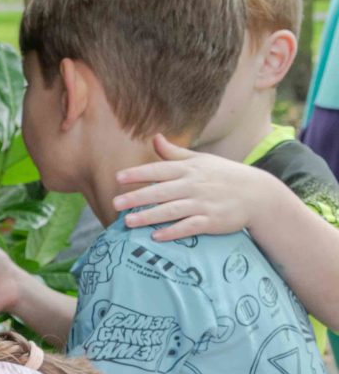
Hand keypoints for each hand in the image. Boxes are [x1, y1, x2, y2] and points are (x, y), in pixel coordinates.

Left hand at [113, 134, 280, 241]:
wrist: (258, 194)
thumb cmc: (224, 176)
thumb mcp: (201, 160)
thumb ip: (174, 153)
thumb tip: (155, 137)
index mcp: (190, 169)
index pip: (160, 170)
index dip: (139, 173)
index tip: (118, 178)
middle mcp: (194, 185)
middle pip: (161, 191)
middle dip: (137, 197)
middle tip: (115, 204)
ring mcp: (204, 203)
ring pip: (172, 210)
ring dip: (150, 216)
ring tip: (128, 222)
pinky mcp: (212, 220)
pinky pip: (190, 226)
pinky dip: (173, 231)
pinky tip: (156, 236)